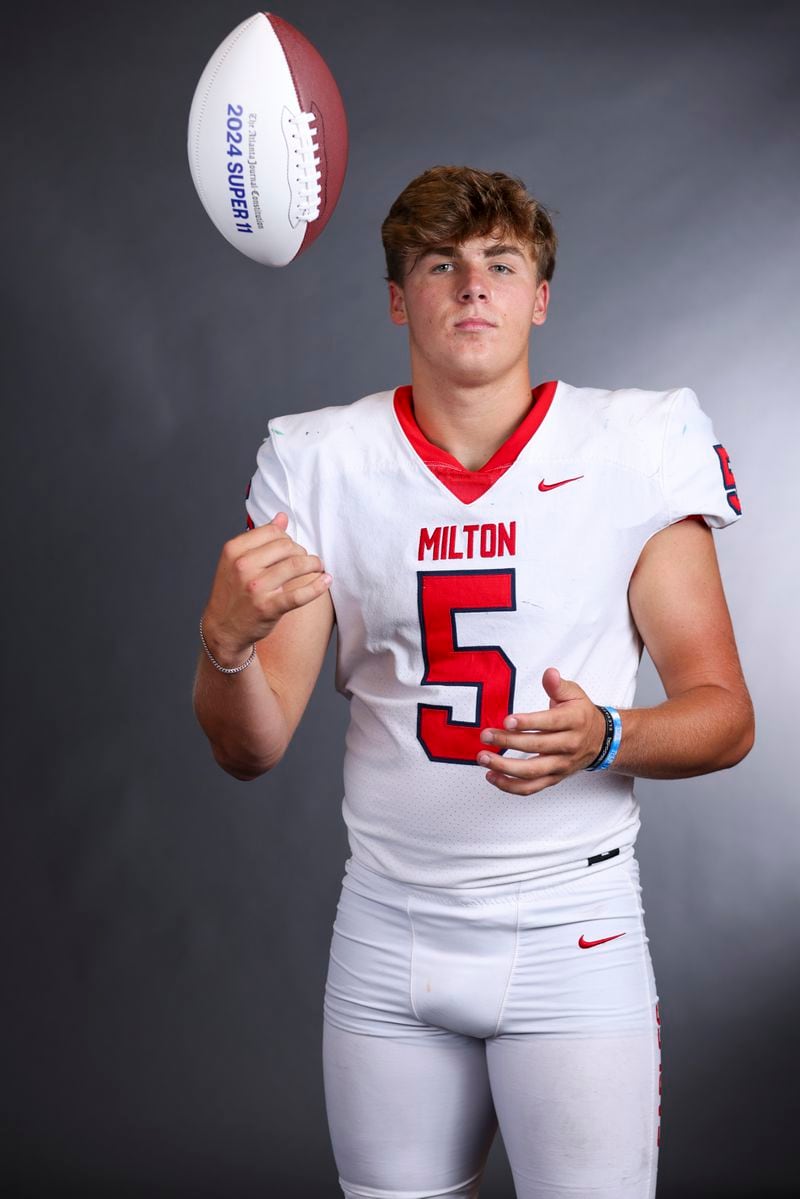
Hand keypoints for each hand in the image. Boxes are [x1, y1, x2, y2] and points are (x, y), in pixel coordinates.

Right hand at [202, 512, 330, 661]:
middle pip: (286, 546)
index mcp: (234, 550)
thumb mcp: (237, 561)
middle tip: (306, 560)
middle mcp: (243, 566)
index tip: (292, 548)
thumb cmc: (233, 592)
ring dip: (313, 564)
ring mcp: (255, 587)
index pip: (272, 532)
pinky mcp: (268, 608)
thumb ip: (259, 538)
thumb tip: (282, 517)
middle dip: (301, 551)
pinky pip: (299, 594)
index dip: (288, 538)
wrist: (223, 628)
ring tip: (318, 567)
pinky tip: (326, 580)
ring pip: (296, 565)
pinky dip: (317, 586)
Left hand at [476, 667, 607, 794]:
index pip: (549, 723)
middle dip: (508, 741)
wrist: (601, 741)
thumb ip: (558, 685)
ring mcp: (561, 765)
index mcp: (574, 721)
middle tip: (486, 735)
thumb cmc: (581, 714)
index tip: (507, 721)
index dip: (528, 723)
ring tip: (484, 758)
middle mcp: (569, 745)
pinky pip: (531, 788)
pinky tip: (492, 776)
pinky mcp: (554, 778)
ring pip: (532, 772)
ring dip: (505, 767)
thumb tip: (549, 674)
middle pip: (537, 747)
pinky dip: (510, 785)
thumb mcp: (574, 694)